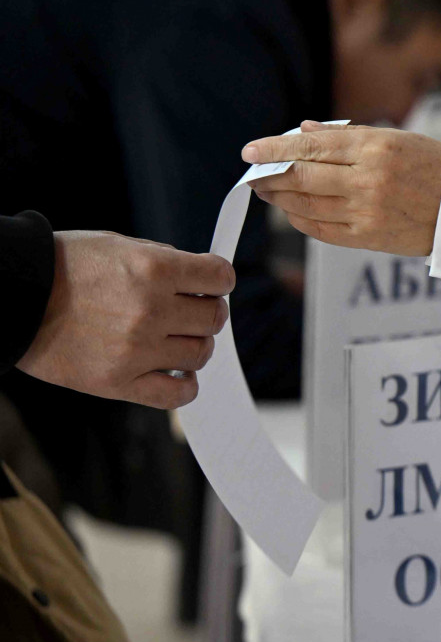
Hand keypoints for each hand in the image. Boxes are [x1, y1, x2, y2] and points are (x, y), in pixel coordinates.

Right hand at [16, 232, 234, 408]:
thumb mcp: (118, 246)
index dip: (218, 280)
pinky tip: (174, 371)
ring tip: (171, 339)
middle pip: (214, 319)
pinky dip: (184, 385)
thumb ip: (165, 262)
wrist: (12, 297)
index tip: (210, 284)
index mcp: (153, 269)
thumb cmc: (63, 268)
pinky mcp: (117, 382)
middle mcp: (150, 310)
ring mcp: (135, 350)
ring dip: (193, 345)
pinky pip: (176, 395)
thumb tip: (202, 280)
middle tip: (188, 312)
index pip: (220, 278)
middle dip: (207, 312)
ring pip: (199, 354)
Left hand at [242, 121, 440, 255]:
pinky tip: (293, 210)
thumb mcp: (397, 138)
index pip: (311, 146)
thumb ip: (347, 135)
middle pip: (301, 176)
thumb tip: (303, 132)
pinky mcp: (368, 237)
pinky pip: (320, 229)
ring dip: (280, 197)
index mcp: (376, 147)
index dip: (275, 148)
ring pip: (306, 204)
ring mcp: (367, 211)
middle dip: (270, 175)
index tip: (251, 151)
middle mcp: (368, 179)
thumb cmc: (435, 167)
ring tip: (269, 190)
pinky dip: (300, 218)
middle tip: (254, 174)